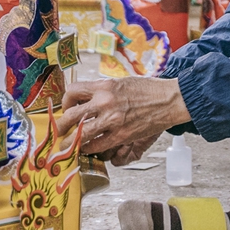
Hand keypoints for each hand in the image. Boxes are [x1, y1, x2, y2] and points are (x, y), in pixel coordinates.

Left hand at [55, 75, 188, 165]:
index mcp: (105, 86)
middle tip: (59, 130)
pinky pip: (96, 145)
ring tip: (66, 145)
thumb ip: (102, 90)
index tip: (67, 106)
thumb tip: (84, 99)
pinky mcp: (121, 135)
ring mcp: (113, 120)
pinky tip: (87, 147)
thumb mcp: (121, 82)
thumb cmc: (148, 89)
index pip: (72, 91)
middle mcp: (105, 102)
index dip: (65, 100)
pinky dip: (89, 148)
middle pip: (70, 115)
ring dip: (70, 141)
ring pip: (80, 134)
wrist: (169, 100)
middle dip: (61, 125)